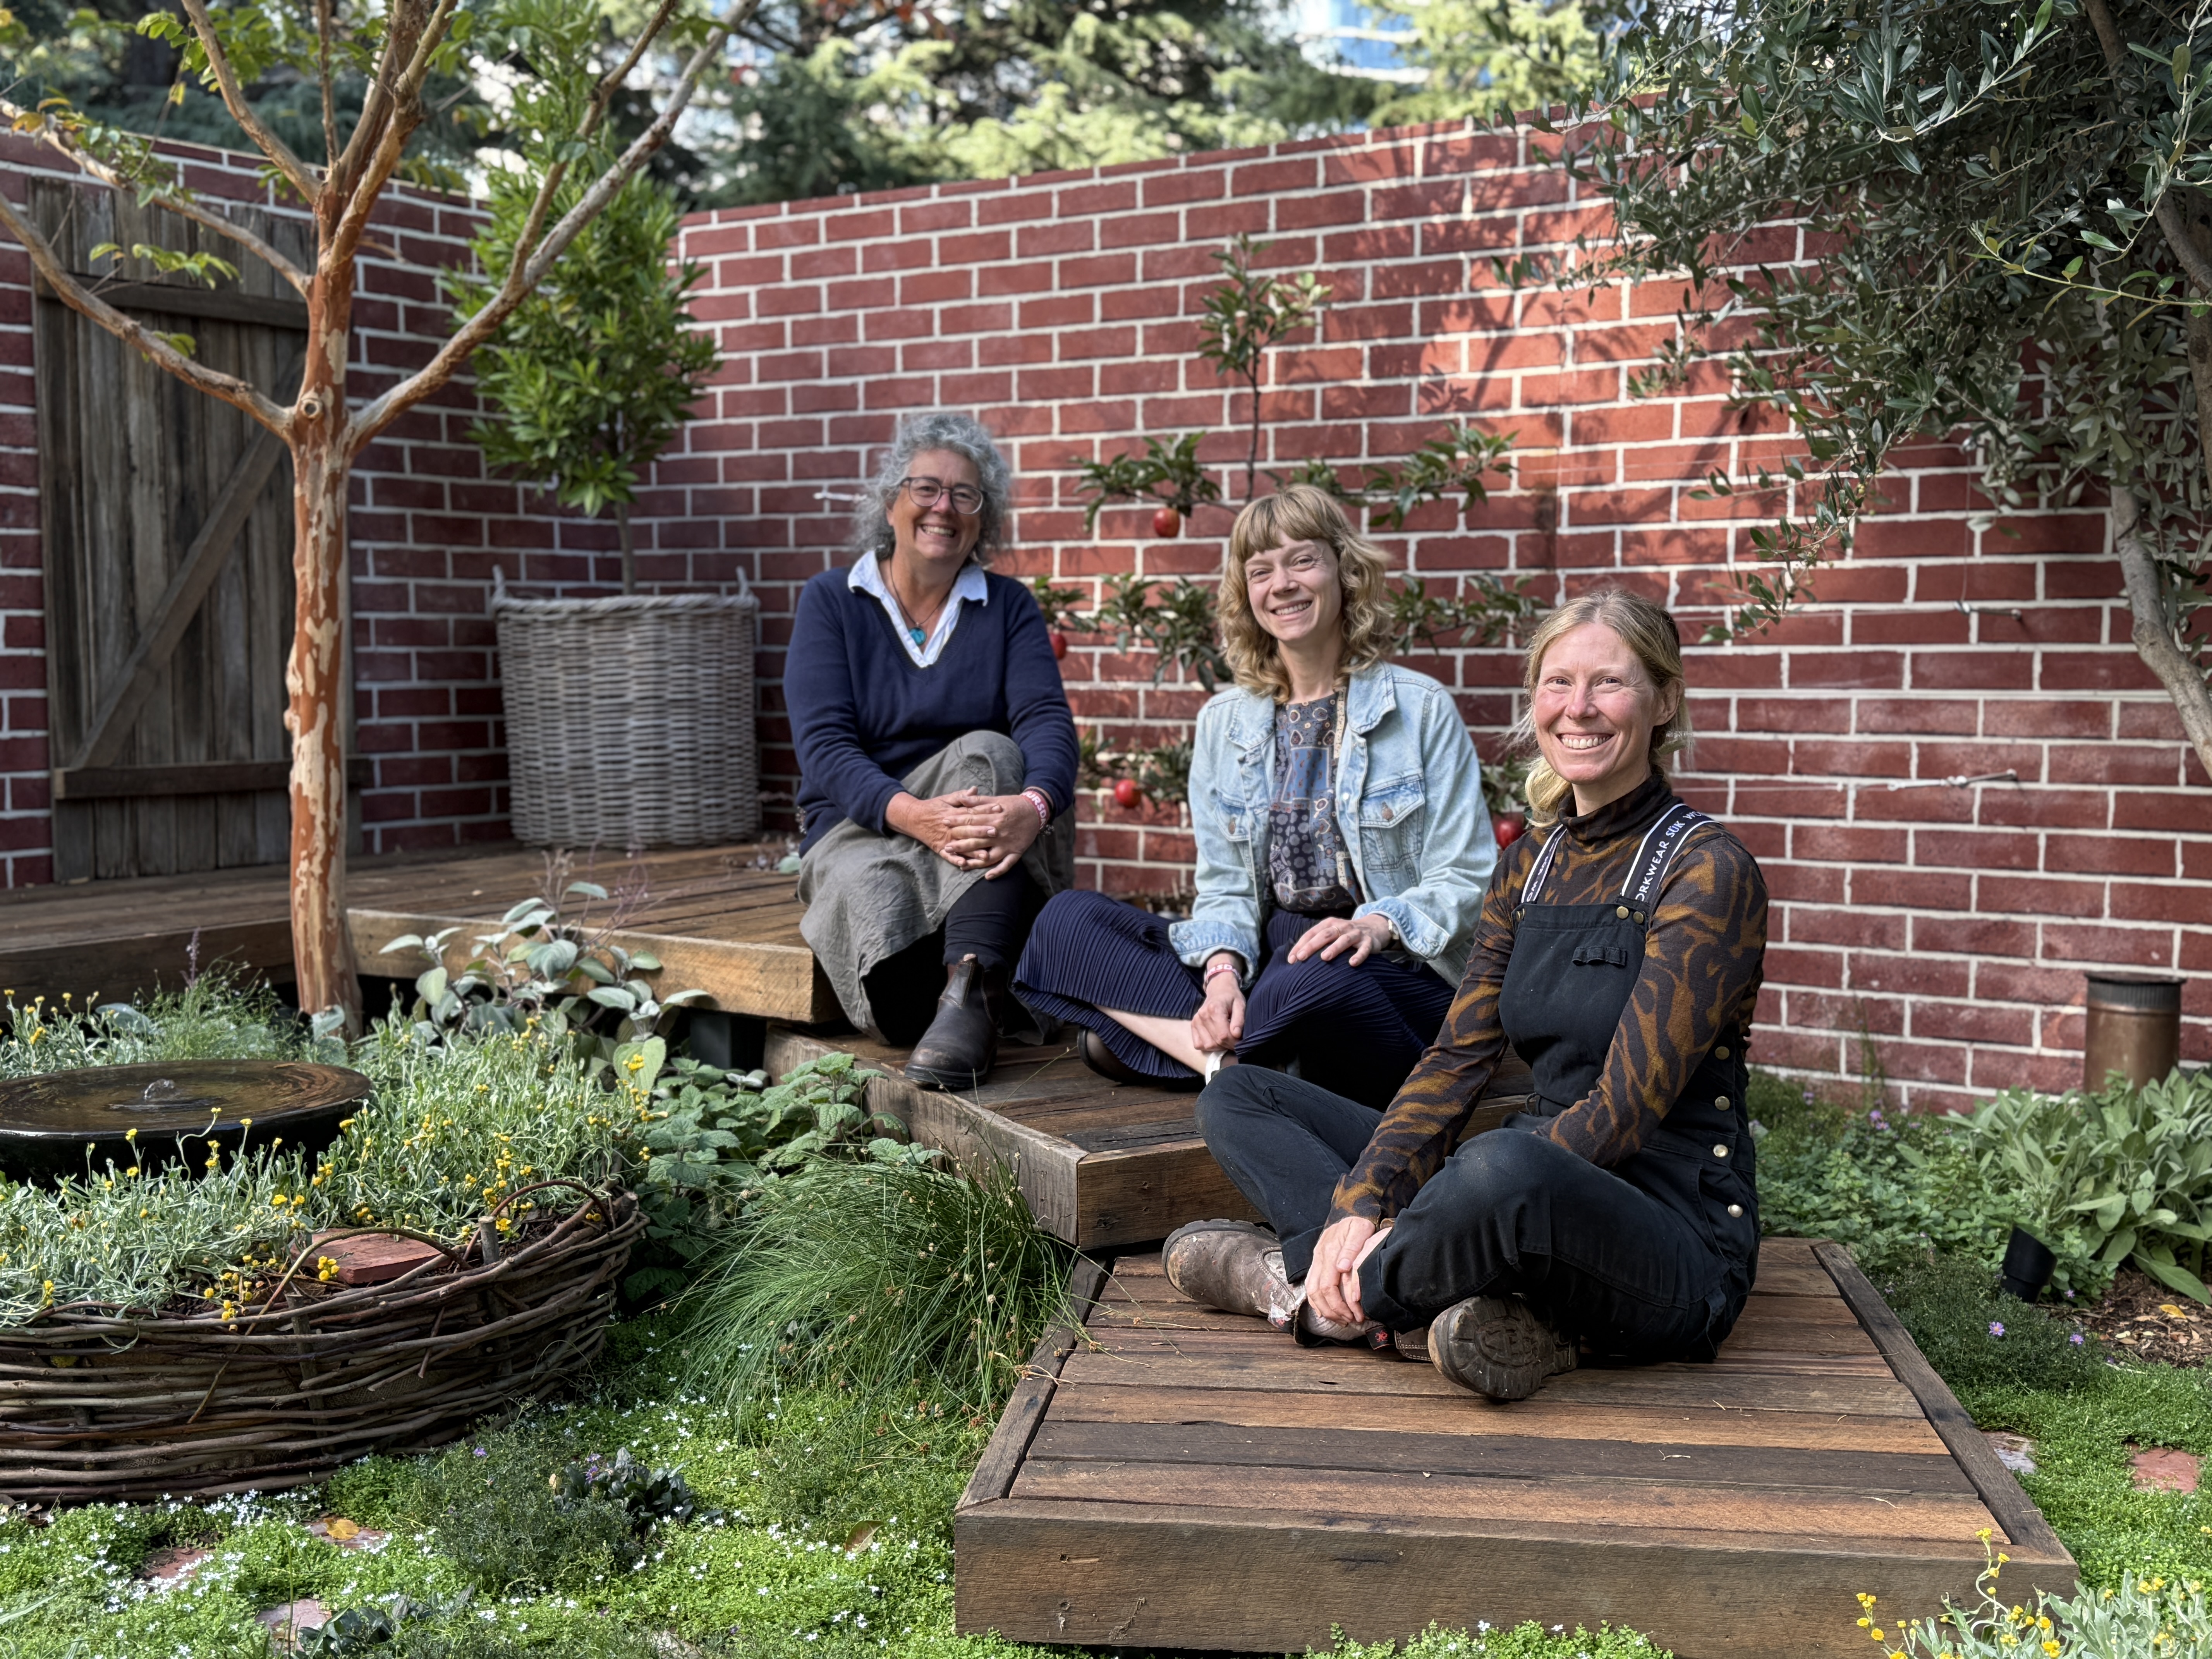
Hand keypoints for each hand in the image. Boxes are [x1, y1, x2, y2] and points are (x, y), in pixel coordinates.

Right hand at [885, 789, 1001, 869]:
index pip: (972, 811)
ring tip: (986, 855)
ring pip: (961, 845)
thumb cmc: (933, 807)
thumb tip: (975, 789)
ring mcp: (945, 839)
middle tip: (995, 832)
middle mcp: (950, 827)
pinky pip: (948, 856)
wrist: (913, 817)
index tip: (999, 808)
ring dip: (973, 851)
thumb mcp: (946, 798)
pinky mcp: (939, 848)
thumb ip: (961, 796)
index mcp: (954, 813)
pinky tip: (964, 865)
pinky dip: (955, 860)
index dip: (985, 809)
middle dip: (981, 831)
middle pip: (968, 829)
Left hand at [941, 792, 1044, 877]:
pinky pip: (1007, 864)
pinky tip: (987, 877)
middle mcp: (999, 832)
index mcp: (994, 817)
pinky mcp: (1016, 852)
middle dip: (960, 844)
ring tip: (961, 864)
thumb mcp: (996, 799)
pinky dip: (997, 871)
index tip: (944, 822)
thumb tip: (962, 799)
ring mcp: (1007, 844)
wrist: (1035, 811)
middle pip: (977, 839)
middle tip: (947, 847)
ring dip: (975, 861)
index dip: (957, 821)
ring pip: (989, 855)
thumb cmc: (1013, 804)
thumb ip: (978, 801)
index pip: (971, 820)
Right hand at [1189, 958, 1245, 1052]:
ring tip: (1226, 1039)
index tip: (1241, 1042)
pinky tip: (1216, 1039)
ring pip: (1207, 1045)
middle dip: (1228, 1045)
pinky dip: (1208, 1046)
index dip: (1234, 1042)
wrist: (1218, 989)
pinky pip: (1198, 1044)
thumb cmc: (1231, 997)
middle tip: (1236, 1041)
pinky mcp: (1193, 1025)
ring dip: (1219, 1047)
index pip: (1223, 1035)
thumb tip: (1236, 1035)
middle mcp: (1202, 1016)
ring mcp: (1195, 1021)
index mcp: (1214, 1009)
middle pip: (1216, 1041)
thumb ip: (1239, 1020)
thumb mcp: (1240, 1005)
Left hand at [1286, 913, 1392, 966]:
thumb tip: (1296, 958)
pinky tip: (1352, 963)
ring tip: (1324, 958)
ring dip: (1334, 948)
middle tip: (1301, 957)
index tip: (1292, 959)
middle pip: (1325, 935)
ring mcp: (1355, 934)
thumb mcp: (1331, 933)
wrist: (1373, 927)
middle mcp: (1341, 927)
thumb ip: (1317, 942)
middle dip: (1312, 946)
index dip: (1301, 945)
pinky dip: (1359, 956)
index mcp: (1329, 924)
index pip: (1311, 933)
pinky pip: (1364, 949)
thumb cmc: (1345, 934)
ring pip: (1344, 940)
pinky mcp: (1368, 942)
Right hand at [1306, 1214, 1388, 1325]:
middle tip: (1349, 1321)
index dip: (1338, 1304)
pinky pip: (1310, 1285)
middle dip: (1332, 1310)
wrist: (1351, 1212)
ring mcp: (1316, 1260)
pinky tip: (1325, 1311)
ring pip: (1311, 1291)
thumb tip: (1341, 1268)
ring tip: (1340, 1319)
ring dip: (1324, 1309)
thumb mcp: (1361, 1230)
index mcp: (1329, 1251)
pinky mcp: (1317, 1262)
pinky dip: (1316, 1301)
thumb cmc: (1359, 1224)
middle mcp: (1319, 1257)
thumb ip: (1352, 1248)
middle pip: (1317, 1292)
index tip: (1353, 1315)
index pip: (1327, 1285)